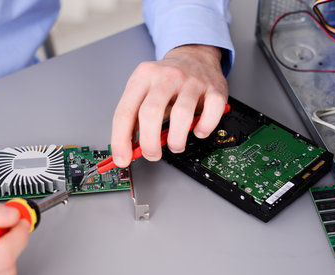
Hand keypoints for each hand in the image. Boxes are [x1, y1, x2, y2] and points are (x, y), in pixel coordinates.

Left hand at [111, 44, 227, 166]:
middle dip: (149, 143)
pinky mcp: (214, 88)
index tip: (122, 158)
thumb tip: (127, 149)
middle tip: (152, 154)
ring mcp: (191, 81)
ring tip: (175, 145)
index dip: (120, 140)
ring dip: (176, 140)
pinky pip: (211, 112)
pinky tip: (198, 131)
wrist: (195, 56)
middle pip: (151, 113)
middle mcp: (166, 76)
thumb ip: (135, 118)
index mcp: (143, 77)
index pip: (125, 112)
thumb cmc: (167, 80)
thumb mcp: (144, 91)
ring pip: (181, 115)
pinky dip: (204, 128)